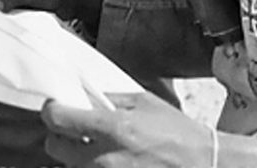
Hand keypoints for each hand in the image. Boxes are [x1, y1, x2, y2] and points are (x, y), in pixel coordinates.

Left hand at [41, 92, 216, 167]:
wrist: (205, 165)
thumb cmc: (178, 133)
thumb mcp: (144, 102)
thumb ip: (111, 99)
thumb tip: (85, 95)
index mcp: (113, 128)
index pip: (58, 119)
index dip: (51, 110)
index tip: (56, 107)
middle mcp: (105, 159)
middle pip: (54, 147)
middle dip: (60, 136)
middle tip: (74, 130)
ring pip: (69, 167)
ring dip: (76, 157)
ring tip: (96, 148)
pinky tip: (108, 161)